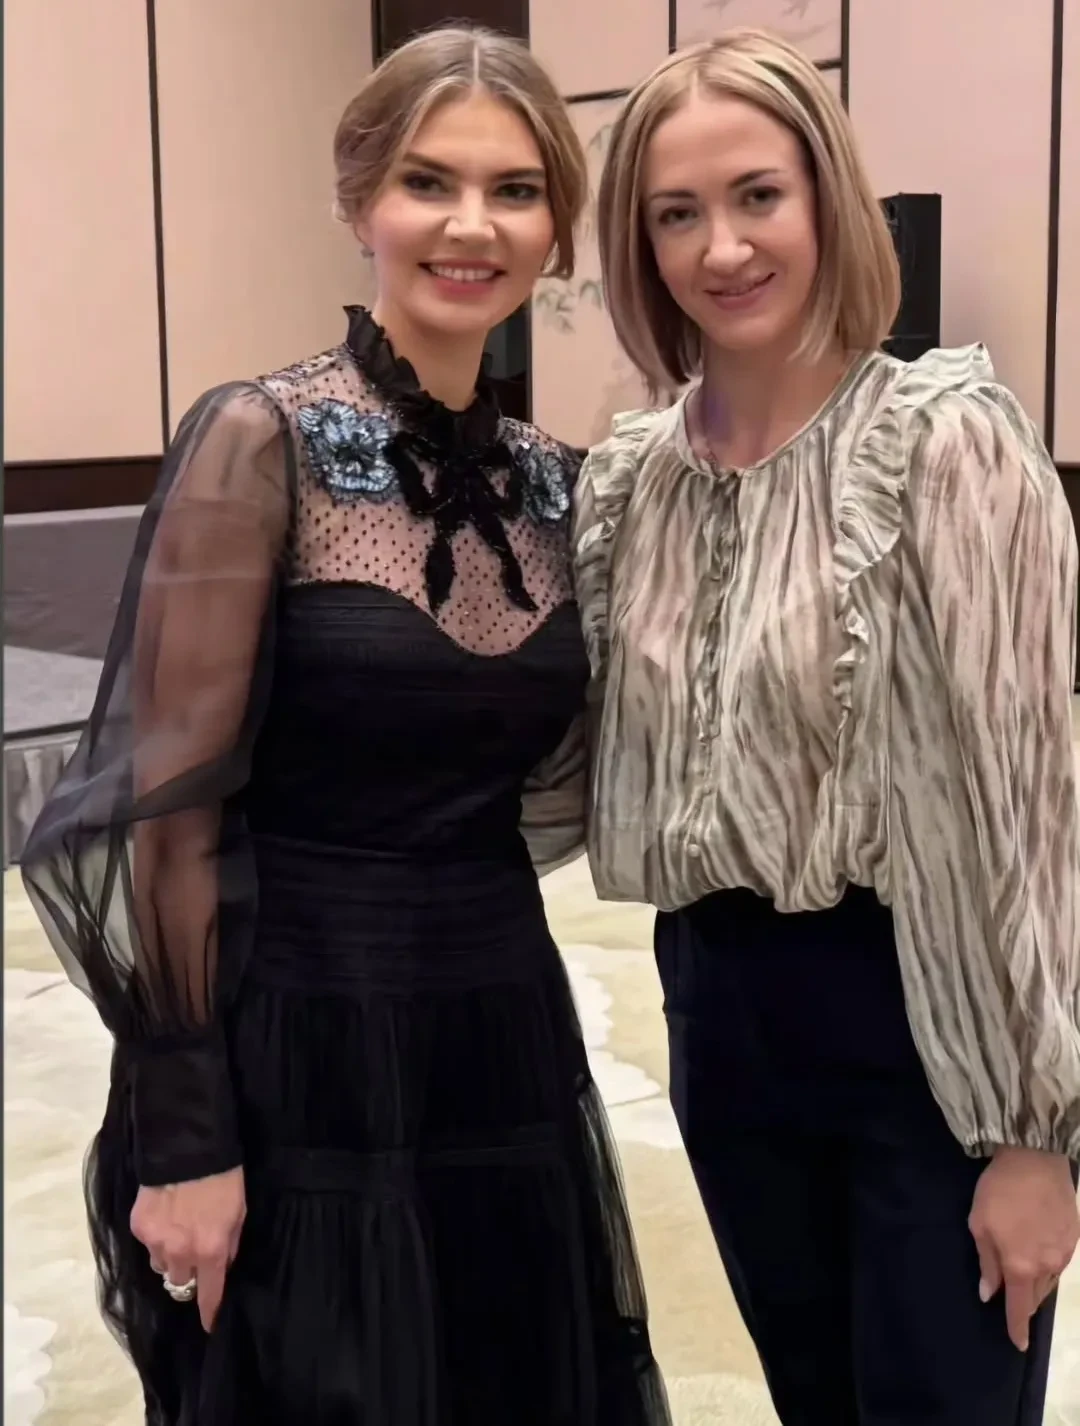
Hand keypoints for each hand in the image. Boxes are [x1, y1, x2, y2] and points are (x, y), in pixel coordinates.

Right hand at [130, 1166, 245, 1332]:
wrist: (188, 1146)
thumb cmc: (223, 1178)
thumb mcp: (239, 1212)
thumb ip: (230, 1245)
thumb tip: (222, 1268)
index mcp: (210, 1250)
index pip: (210, 1294)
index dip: (210, 1312)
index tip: (209, 1324)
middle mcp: (181, 1253)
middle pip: (181, 1283)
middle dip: (189, 1274)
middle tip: (193, 1255)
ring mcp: (156, 1241)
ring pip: (161, 1265)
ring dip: (170, 1256)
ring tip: (178, 1231)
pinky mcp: (138, 1227)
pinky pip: (148, 1244)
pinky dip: (156, 1236)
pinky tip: (165, 1215)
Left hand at [968, 1146, 1077, 1350]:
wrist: (1035, 1159)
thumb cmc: (999, 1191)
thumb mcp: (979, 1224)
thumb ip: (987, 1263)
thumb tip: (989, 1293)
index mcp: (1021, 1267)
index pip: (1020, 1309)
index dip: (1017, 1329)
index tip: (1018, 1344)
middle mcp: (1047, 1267)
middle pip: (1036, 1297)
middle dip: (1024, 1303)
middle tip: (1012, 1299)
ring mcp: (1064, 1253)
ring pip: (1049, 1282)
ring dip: (1036, 1285)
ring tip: (1023, 1277)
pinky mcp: (1074, 1238)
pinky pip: (1059, 1264)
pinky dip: (1047, 1267)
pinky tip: (1038, 1255)